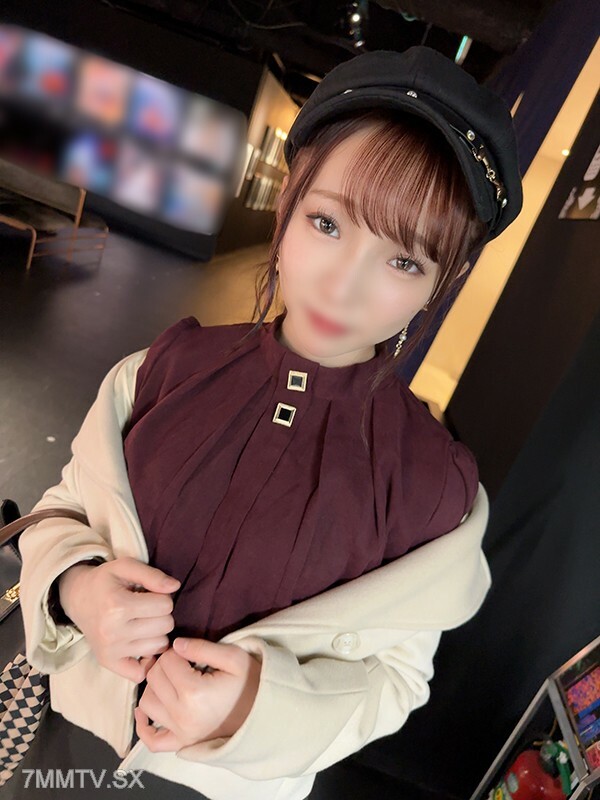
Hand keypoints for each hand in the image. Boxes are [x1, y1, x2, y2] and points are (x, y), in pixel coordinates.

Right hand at [58, 557, 179, 682]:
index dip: (163, 597)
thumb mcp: (126, 566)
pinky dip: (146, 660)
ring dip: (157, 633)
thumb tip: (175, 587)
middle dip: (162, 614)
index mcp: (118, 605)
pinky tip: (141, 644)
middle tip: (147, 609)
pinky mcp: (108, 663)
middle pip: (165, 626)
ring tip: (142, 622)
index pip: (166, 605)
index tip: (151, 595)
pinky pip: (141, 673)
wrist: (78, 597)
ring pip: (159, 646)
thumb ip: (152, 575)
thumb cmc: (106, 581)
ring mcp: (110, 650)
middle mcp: (113, 631)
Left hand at [134, 637, 261, 751]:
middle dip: (164, 665)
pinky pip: (152, 740)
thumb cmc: (250, 683)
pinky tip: (148, 710)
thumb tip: (175, 645)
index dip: (175, 651)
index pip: (167, 662)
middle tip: (181, 662)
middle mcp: (182, 715)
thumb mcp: (233, 657)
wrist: (263, 712)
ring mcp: (180, 733)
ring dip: (155, 687)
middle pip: (154, 679)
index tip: (188, 652)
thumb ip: (202, 647)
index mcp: (194, 693)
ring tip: (172, 680)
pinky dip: (144, 726)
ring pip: (147, 703)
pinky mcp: (181, 743)